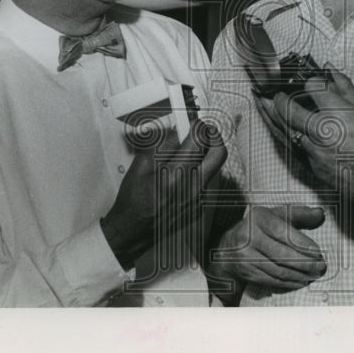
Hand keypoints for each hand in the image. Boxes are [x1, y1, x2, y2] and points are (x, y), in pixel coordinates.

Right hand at [100, 120, 226, 269]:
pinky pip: (208, 181)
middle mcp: (193, 186)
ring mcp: (199, 198)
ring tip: (191, 152)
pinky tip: (185, 172)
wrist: (134, 230)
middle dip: (213, 136)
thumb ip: (163, 145)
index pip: (199, 139)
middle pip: (220, 152)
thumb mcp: (142, 165)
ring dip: (207, 154)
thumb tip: (178, 131)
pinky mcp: (200, 206)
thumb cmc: (134, 198)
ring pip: (216, 167)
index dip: (198, 125)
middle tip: (203, 132)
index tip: (193, 122)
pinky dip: (200, 171)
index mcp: (176, 173)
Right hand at [208, 204, 326, 292]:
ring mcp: (245, 256)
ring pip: (278, 270)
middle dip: (305, 263)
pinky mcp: (246, 272)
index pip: (283, 232)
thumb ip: (299, 213)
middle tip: (320, 267)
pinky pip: (272, 280)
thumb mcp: (276, 215)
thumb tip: (320, 213)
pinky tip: (301, 282)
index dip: (302, 244)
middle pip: (282, 254)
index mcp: (258, 218)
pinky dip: (289, 283)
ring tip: (314, 275)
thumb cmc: (260, 228)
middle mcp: (249, 236)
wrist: (228, 248)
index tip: (318, 253)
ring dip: (300, 275)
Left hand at [267, 66, 353, 207]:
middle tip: (269, 92)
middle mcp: (323, 133)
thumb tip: (330, 71)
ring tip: (264, 106)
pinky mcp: (316, 170)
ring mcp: (316, 154)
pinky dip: (287, 138)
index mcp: (338, 114)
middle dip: (275, 99)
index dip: (308, 80)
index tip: (307, 79)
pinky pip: (295, 151)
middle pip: (287, 110)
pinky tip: (283, 132)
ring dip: (273, 118)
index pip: (312, 87)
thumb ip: (345, 90)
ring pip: (286, 132)